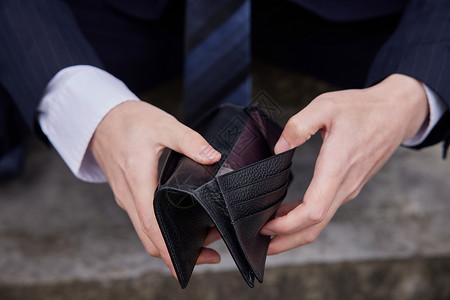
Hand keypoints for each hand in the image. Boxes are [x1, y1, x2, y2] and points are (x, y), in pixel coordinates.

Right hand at [89, 101, 221, 276]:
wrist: (100, 119)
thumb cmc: (130, 121)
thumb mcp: (163, 125)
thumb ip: (189, 141)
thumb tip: (212, 156)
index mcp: (137, 180)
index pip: (152, 224)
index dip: (168, 249)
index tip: (185, 266)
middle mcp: (129, 196)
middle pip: (150, 237)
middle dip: (176, 252)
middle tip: (209, 254)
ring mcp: (127, 198)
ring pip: (146, 231)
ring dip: (169, 241)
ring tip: (202, 239)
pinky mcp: (128, 195)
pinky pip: (143, 221)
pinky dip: (161, 230)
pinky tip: (180, 224)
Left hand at [260, 74, 428, 253]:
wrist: (396, 112)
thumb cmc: (362, 109)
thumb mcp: (325, 106)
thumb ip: (298, 126)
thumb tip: (278, 148)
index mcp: (337, 168)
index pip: (313, 211)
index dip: (288, 225)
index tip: (266, 227)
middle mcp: (345, 185)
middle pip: (315, 227)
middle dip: (287, 241)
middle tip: (262, 247)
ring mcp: (349, 187)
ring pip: (320, 221)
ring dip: (295, 232)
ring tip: (270, 233)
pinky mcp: (349, 185)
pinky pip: (325, 209)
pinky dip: (305, 219)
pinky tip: (289, 214)